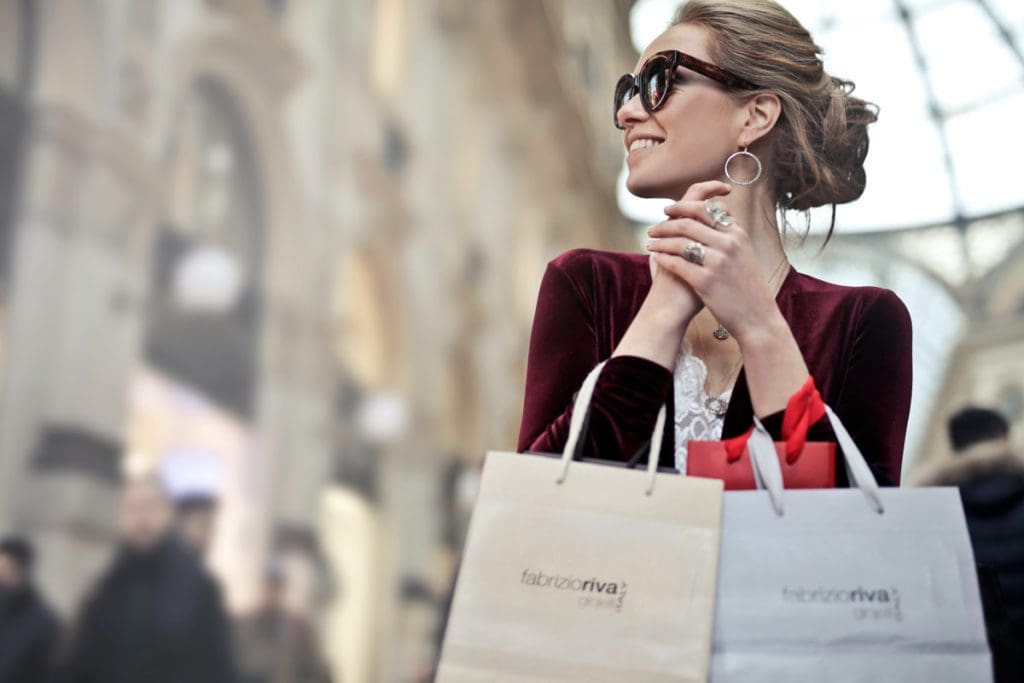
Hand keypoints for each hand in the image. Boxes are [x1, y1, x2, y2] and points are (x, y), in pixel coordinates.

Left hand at [646, 188, 781, 343]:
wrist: (757, 317)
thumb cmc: (748, 287)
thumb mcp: (744, 254)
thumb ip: (728, 236)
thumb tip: (713, 217)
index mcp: (737, 234)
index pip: (705, 208)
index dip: (682, 206)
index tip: (669, 209)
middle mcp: (728, 244)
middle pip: (688, 222)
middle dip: (666, 223)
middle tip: (653, 228)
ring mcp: (717, 262)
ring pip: (680, 242)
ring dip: (660, 241)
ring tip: (650, 244)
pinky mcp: (706, 281)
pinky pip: (677, 264)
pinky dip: (663, 259)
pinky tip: (656, 259)